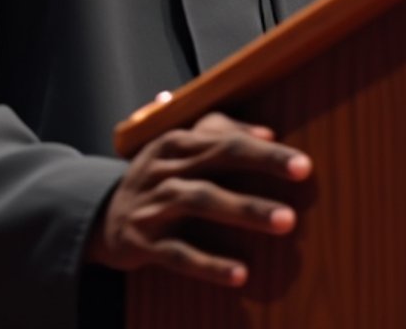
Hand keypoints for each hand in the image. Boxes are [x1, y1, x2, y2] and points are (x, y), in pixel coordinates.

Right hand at [85, 110, 311, 287]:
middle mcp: (164, 167)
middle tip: (303, 173)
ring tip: (285, 221)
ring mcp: (152, 204)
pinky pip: (179, 253)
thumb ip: (219, 134)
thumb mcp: (179, 150)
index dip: (264, 148)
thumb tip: (268, 132)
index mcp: (176, 141)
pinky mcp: (143, 242)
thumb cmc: (158, 181)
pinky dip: (209, 263)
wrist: (103, 218)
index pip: (225, 138)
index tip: (302, 162)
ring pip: (201, 199)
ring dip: (244, 208)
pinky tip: (240, 273)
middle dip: (262, 165)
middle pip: (218, 158)